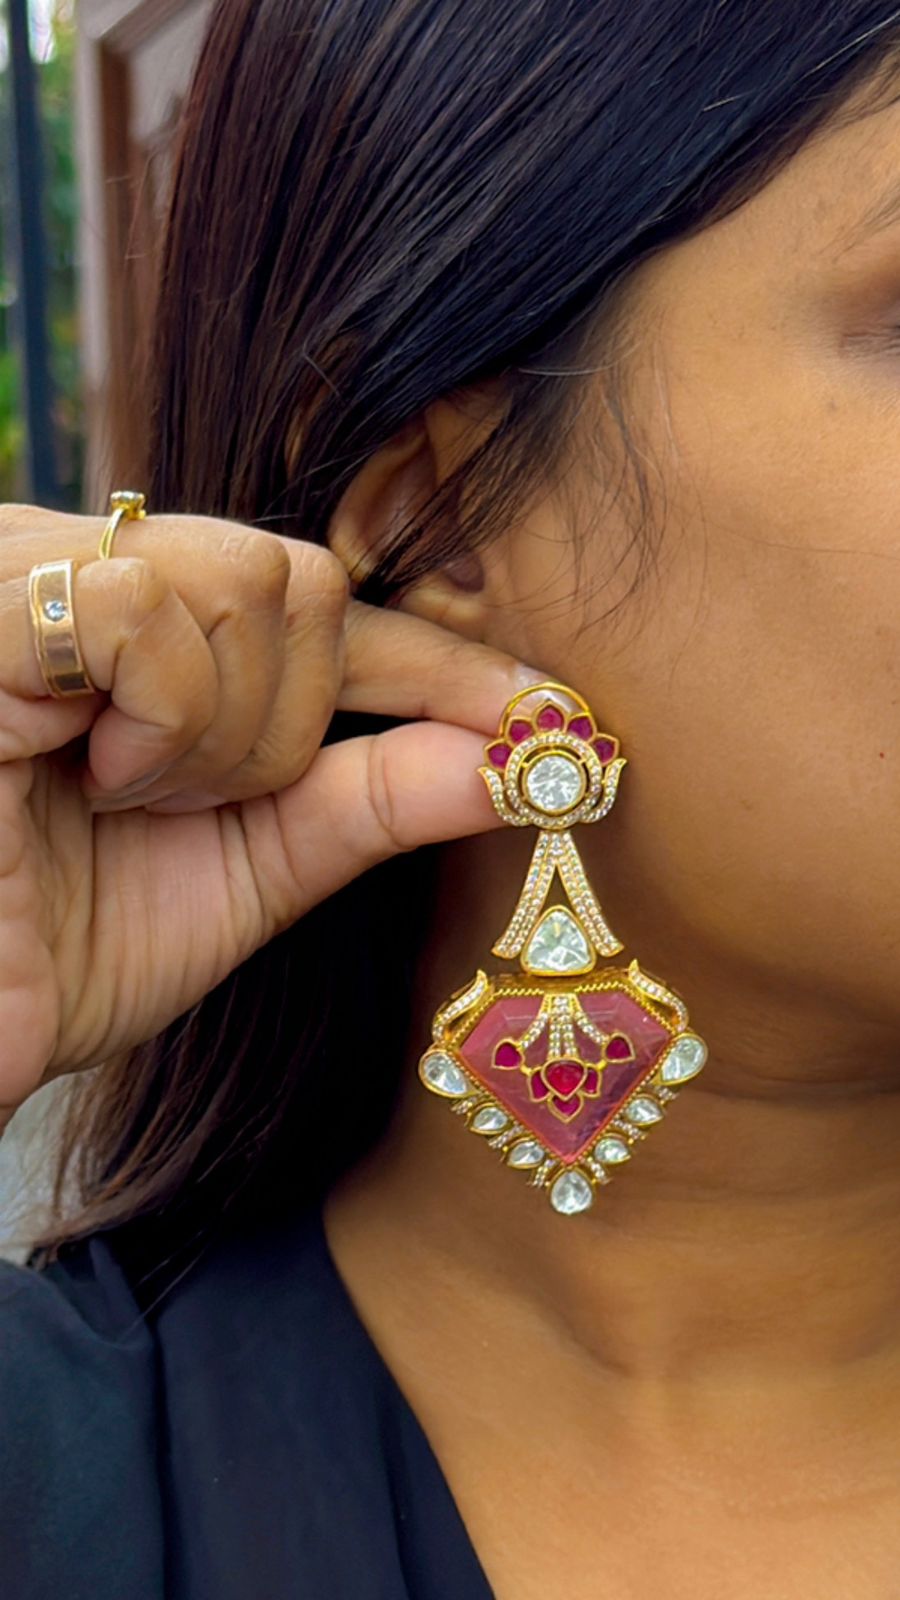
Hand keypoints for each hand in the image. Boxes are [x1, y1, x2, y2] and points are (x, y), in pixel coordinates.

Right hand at [0, 504, 534, 1132]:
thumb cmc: (52, 954)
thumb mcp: (245, 873)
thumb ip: (366, 799)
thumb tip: (511, 754)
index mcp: (132, 627)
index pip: (322, 606)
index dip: (434, 661)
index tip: (544, 716)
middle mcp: (77, 573)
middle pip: (301, 575)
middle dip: (291, 722)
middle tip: (192, 806)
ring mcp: (24, 572)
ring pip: (252, 581)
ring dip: (230, 734)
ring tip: (126, 800)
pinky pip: (151, 608)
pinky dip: (166, 720)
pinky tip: (88, 778)